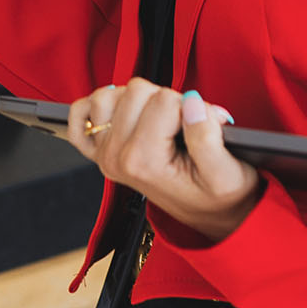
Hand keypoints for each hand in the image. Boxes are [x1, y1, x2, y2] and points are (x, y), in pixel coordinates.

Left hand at [68, 78, 262, 243]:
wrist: (210, 216)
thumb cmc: (220, 196)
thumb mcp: (227, 174)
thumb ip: (208, 137)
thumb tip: (191, 103)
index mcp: (144, 163)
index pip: (165, 100)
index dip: (192, 106)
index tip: (203, 128)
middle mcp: (117, 159)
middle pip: (137, 91)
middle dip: (167, 100)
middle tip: (183, 126)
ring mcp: (104, 154)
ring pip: (112, 93)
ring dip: (139, 100)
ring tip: (160, 122)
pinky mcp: (98, 151)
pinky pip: (79, 114)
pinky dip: (97, 107)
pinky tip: (121, 116)